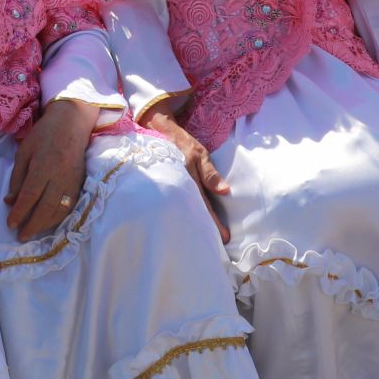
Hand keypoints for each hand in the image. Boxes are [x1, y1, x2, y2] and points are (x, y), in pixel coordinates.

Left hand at [6, 98, 97, 238]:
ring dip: (46, 225)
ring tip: (33, 232)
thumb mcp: (24, 152)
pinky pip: (70, 207)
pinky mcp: (80, 183)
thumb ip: (17, 178)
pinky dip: (59, 218)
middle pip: (46, 208)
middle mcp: (60, 176)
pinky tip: (49, 223)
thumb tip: (10, 201)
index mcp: (43, 165)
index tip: (10, 224)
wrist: (72, 124)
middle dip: (32, 225)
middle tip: (21, 236)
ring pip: (60, 210)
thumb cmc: (43, 135)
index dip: (19, 212)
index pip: (30, 195)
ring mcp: (72, 181)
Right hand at [142, 98, 229, 242]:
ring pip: (181, 210)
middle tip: (214, 248)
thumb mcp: (198, 152)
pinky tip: (183, 225)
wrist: (153, 130)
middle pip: (191, 213)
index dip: (214, 223)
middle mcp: (176, 187)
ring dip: (190, 224)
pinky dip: (180, 214)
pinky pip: (173, 203)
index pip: (203, 206)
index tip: (225, 238)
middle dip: (203, 230)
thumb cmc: (179, 141)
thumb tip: (225, 191)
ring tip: (199, 242)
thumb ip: (210, 173)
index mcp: (188, 180)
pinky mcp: (161, 186)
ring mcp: (167, 187)